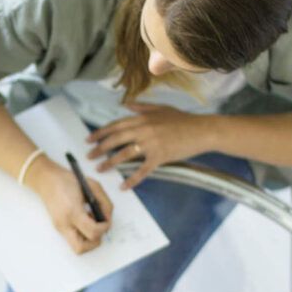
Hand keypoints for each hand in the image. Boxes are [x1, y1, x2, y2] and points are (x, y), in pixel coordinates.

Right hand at [24, 157, 112, 253]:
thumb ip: (104, 203)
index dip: (104, 228)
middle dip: (94, 241)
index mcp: (72, 211)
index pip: (93, 232)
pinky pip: (74, 239)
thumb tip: (108, 217)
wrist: (47, 180)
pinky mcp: (59, 228)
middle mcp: (64, 223)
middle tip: (99, 228)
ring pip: (77, 247)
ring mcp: (60, 227)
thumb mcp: (93, 186)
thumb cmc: (67, 180)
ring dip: (88, 239)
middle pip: (81, 248)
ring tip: (90, 223)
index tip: (106, 221)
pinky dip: (82, 234)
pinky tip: (84, 221)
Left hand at [86, 104, 212, 188]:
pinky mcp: (160, 157)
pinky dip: (132, 180)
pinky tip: (123, 186)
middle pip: (116, 140)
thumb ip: (142, 107)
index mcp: (142, 118)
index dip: (100, 133)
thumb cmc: (183, 120)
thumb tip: (126, 105)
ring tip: (100, 169)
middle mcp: (144, 130)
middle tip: (89, 156)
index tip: (89, 140)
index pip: (116, 126)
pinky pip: (142, 170)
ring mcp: (151, 144)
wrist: (202, 131)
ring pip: (125, 154)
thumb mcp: (161, 109)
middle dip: (99, 148)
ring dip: (110, 163)